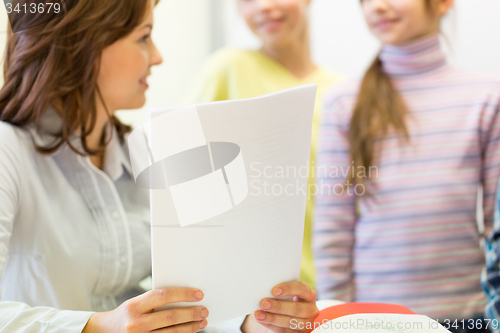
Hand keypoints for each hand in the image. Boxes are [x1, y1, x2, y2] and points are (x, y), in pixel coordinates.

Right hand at [82, 288, 208, 332]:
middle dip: (191, 313)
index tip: (198, 294)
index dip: (183, 294)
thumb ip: (155, 300)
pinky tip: (190, 331)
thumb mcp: (135, 303)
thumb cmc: (126, 314)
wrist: (104, 332)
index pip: (162, 296)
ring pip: (172, 332)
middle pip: (170, 316)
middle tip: (204, 310)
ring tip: (202, 321)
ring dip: (190, 327)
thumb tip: (184, 296)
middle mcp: (136, 323)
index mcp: (134, 306)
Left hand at [241, 281, 318, 332]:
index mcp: (309, 294)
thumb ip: (280, 291)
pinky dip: (271, 325)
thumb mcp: (286, 293)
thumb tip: (264, 290)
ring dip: (272, 318)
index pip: (301, 288)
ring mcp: (306, 323)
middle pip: (296, 308)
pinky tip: (262, 320)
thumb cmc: (285, 299)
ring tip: (259, 314)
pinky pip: (285, 331)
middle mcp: (310, 309)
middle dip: (278, 306)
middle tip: (264, 303)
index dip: (288, 289)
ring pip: (290, 322)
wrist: (287, 314)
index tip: (274, 291)